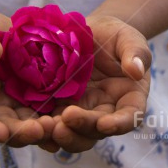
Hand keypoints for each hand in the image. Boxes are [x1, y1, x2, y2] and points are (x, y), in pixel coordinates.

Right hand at [0, 10, 57, 149]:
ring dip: (44, 128)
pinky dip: (59, 117)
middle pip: (7, 125)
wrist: (0, 33)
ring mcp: (21, 102)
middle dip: (21, 132)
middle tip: (37, 131)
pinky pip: (50, 108)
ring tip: (58, 127)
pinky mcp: (41, 96)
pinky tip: (72, 121)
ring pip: (31, 122)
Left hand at [51, 15, 151, 152]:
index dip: (120, 124)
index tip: (105, 124)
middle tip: (67, 119)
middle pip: (97, 130)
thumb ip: (136, 53)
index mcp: (129, 98)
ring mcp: (82, 111)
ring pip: (74, 133)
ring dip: (61, 135)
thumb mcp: (129, 39)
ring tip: (45, 125)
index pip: (130, 116)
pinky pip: (51, 123)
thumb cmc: (115, 36)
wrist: (88, 33)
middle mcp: (106, 111)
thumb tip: (137, 71)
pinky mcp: (59, 107)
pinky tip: (31, 123)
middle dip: (83, 128)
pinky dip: (42, 127)